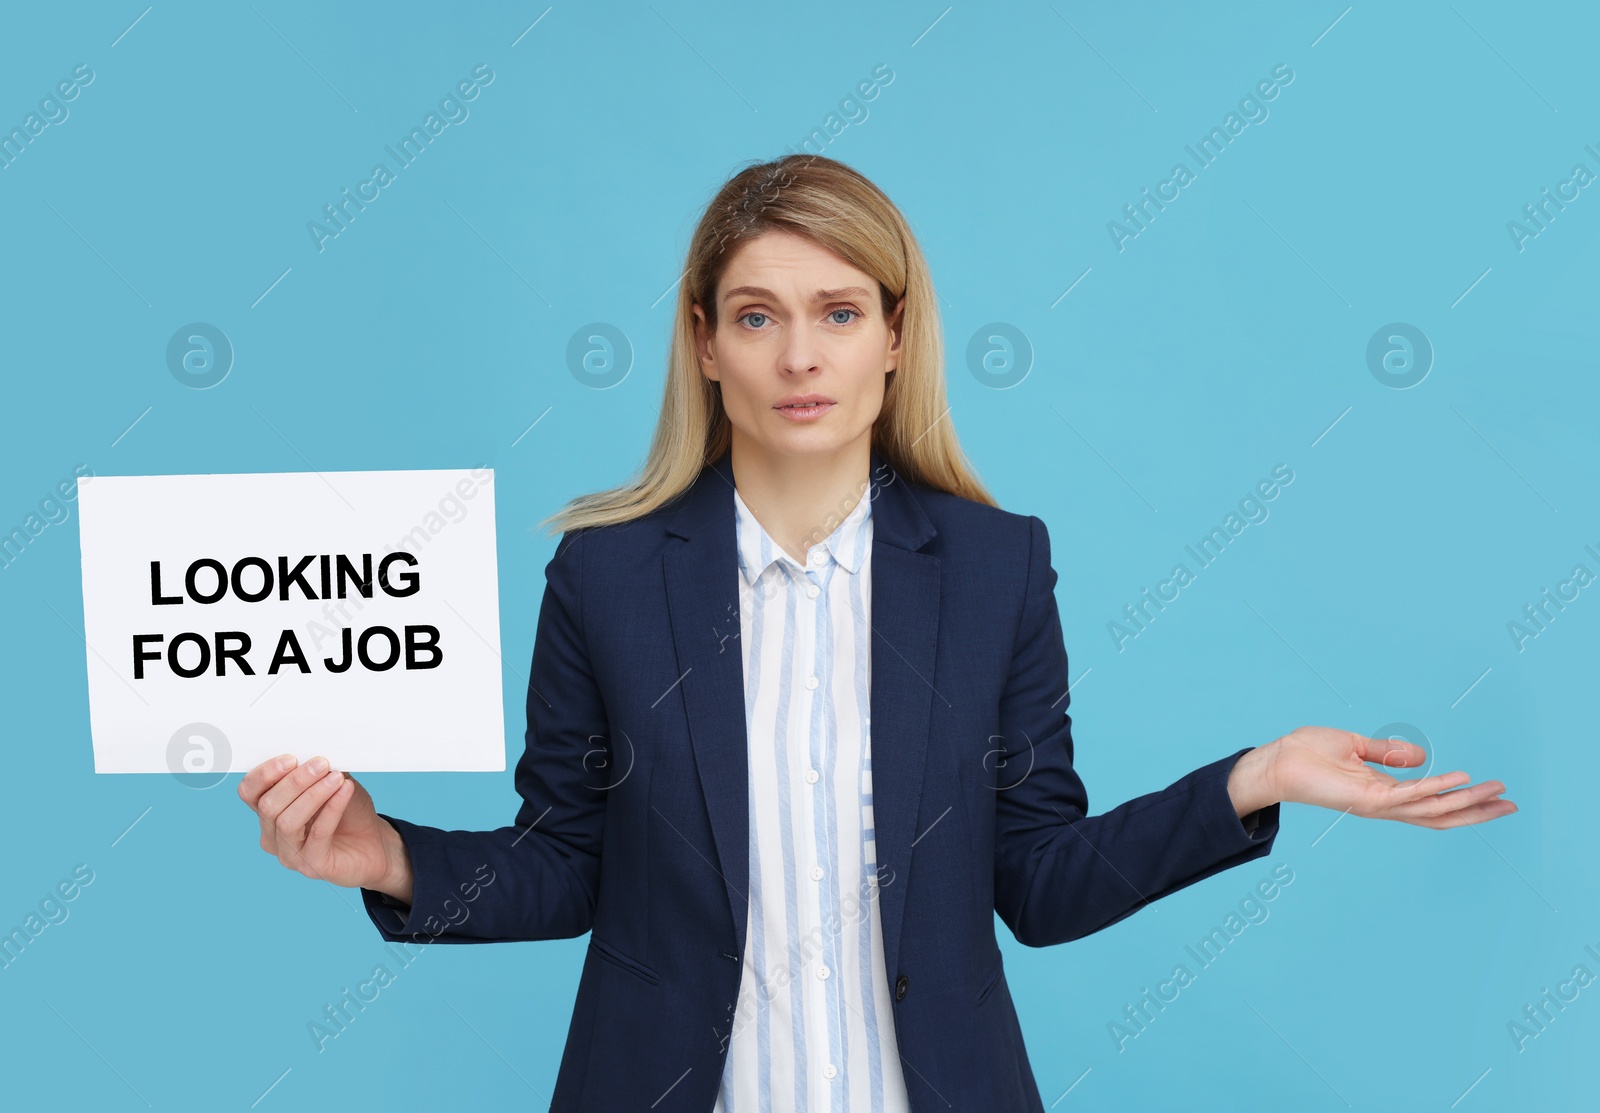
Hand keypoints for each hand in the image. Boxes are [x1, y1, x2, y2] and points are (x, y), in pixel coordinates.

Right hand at [238, 754, 413, 900]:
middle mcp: (273, 836)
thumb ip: (318, 770)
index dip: (264, 774)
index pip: (250, 792)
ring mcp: (290, 855)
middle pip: (268, 806)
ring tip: (337, 777)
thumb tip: (313, 751)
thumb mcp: (332, 783)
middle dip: (295, 781)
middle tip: (321, 763)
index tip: (290, 757)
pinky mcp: (313, 866)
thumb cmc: (349, 812)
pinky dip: (332, 808)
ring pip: (287, 821)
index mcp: (269, 812)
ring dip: (313, 794)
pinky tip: (345, 790)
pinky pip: (317, 834)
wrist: (374, 844)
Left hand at [1230, 726, 1516, 828]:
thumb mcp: (1353, 746)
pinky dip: (1434, 787)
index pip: (1432, 801)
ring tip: (1498, 793)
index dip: (1463, 799)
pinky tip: (1458, 778)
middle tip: (1512, 804)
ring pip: (1432, 809)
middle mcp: (1385, 804)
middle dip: (1477, 811)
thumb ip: (1387, 753)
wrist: (1275, 761)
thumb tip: (1421, 756)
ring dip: (1466, 801)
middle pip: (1440, 814)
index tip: (1495, 794)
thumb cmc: (1306, 754)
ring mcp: (1376, 805)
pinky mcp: (1365, 799)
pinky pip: (1408, 795)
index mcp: (1384, 792)